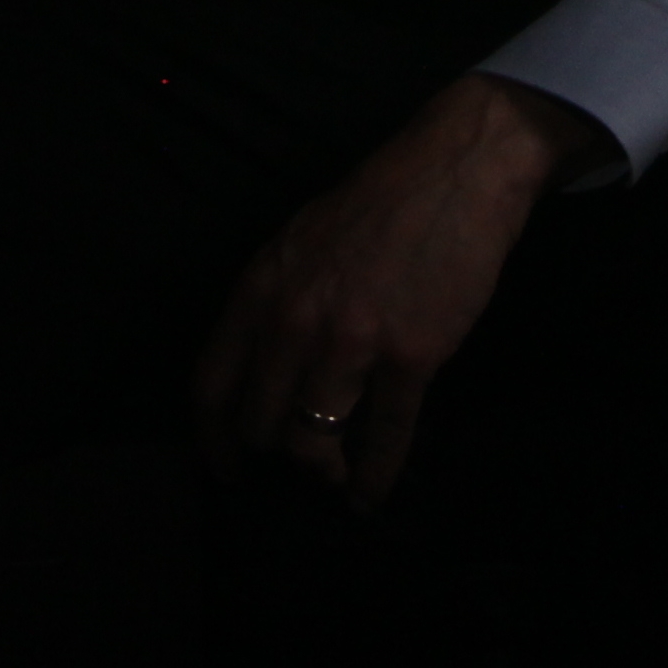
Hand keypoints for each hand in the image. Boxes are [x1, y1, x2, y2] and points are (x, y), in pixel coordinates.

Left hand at [191, 73, 602, 508]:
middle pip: (261, 422)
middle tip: (293, 476)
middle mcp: (293, 320)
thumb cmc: (379, 204)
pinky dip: (376, 477)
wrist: (456, 172)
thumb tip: (269, 370)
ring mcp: (350, 342)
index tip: (226, 471)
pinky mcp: (410, 357)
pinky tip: (372, 495)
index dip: (214, 441)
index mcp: (260, 287)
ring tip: (335, 485)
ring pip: (313, 442)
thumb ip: (276, 303)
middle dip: (276, 459)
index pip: (211, 386)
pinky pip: (384, 438)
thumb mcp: (300, 243)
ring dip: (323, 474)